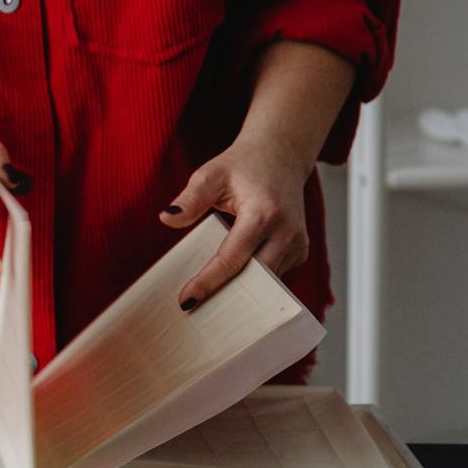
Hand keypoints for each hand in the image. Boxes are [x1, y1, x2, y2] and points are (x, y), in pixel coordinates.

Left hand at [158, 134, 313, 308]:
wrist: (281, 156)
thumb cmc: (243, 166)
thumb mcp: (211, 174)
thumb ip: (190, 199)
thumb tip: (166, 219)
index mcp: (264, 213)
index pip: (233, 258)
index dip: (209, 282)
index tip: (186, 300)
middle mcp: (287, 231)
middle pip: (254, 276)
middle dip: (225, 294)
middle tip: (193, 311)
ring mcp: (298, 243)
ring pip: (267, 281)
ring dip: (240, 291)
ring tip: (208, 304)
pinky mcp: (301, 250)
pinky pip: (275, 275)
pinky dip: (254, 282)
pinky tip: (231, 286)